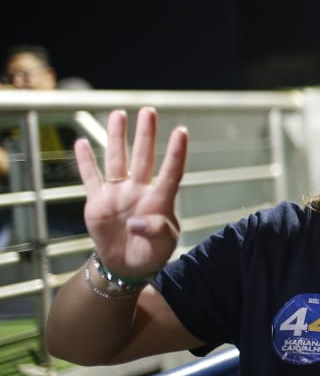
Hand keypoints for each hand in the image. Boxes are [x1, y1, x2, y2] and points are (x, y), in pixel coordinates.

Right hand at [74, 107, 187, 279]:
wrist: (127, 265)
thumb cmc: (152, 253)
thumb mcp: (162, 246)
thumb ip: (155, 232)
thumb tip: (137, 222)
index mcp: (161, 200)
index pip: (172, 172)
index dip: (176, 153)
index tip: (181, 131)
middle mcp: (140, 191)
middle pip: (143, 158)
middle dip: (145, 135)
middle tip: (148, 110)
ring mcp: (118, 194)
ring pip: (117, 161)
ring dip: (116, 138)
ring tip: (118, 114)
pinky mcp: (98, 202)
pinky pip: (91, 178)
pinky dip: (85, 162)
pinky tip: (81, 143)